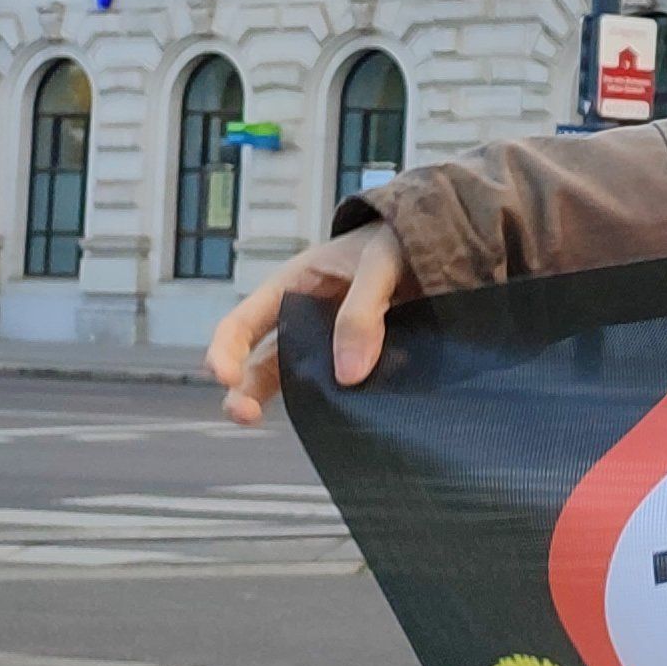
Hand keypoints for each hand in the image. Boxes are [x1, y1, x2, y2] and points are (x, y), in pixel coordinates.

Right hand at [204, 221, 409, 427]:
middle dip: (245, 391)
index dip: (225, 351)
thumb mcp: (380, 263)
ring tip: (297, 425)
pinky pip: (344, 385)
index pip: (240, 324)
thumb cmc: (400, 239)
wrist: (442, 241)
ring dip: (294, 405)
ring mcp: (331, 343)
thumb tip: (347, 376)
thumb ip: (363, 311)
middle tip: (247, 416)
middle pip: (261, 363)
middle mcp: (303, 320)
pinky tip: (348, 418)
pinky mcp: (363, 359)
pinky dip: (341, 402)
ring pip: (299, 381)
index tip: (224, 377)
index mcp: (291, 288)